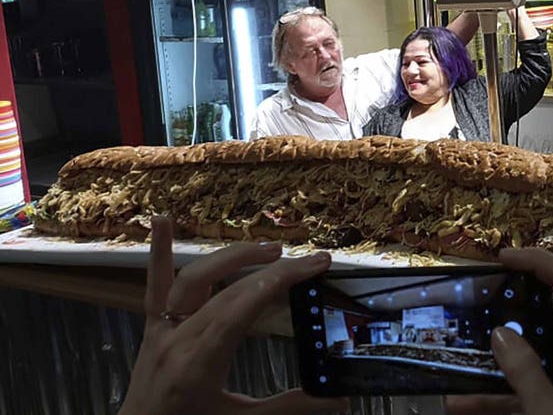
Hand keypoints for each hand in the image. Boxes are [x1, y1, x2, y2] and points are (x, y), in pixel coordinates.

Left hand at [119, 217, 346, 414]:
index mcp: (199, 363)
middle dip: (273, 269)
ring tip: (270, 249)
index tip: (316, 264)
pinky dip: (159, 251)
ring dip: (234, 257)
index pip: (243, 306)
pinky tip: (163, 219)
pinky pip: (153, 285)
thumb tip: (338, 400)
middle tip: (308, 260)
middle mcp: (177, 339)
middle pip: (228, 289)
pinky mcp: (152, 328)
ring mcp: (161, 330)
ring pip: (194, 277)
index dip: (282, 280)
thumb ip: (289, 409)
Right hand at [447, 248, 552, 414]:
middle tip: (472, 304)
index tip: (502, 257)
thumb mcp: (547, 414)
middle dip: (508, 306)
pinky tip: (464, 402)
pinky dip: (501, 389)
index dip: (539, 260)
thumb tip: (500, 331)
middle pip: (548, 309)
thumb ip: (523, 371)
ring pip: (534, 347)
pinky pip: (533, 379)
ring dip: (497, 354)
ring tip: (459, 353)